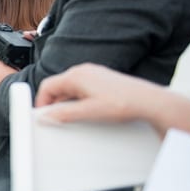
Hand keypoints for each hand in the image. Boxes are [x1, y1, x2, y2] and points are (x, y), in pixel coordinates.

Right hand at [36, 64, 150, 123]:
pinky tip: (86, 111)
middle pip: (57, 87)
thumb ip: (64, 114)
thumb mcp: (89, 112)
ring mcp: (93, 74)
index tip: (42, 115)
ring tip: (73, 117)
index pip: (47, 86)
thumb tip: (47, 116)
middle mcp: (83, 71)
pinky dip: (77, 99)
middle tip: (55, 119)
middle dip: (53, 103)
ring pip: (69, 88)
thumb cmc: (123, 103)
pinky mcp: (101, 79)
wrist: (148, 101)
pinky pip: (80, 88)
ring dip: (66, 102)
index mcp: (76, 76)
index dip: (41, 102)